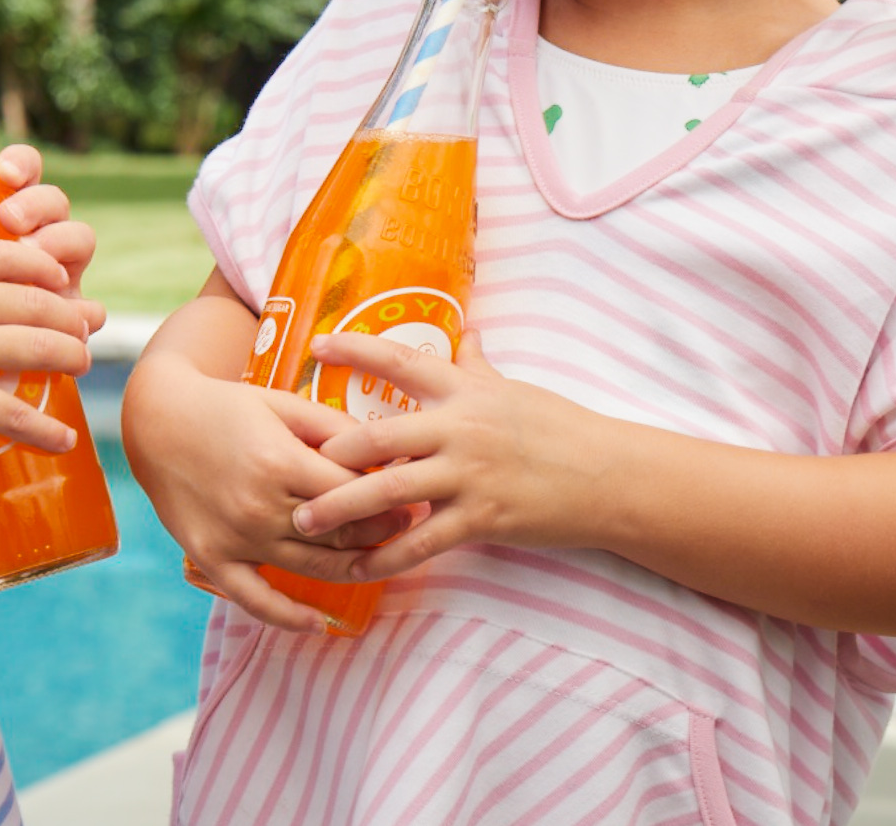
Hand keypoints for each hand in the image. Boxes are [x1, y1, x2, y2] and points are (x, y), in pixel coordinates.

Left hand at [0, 143, 98, 309]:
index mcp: (5, 209)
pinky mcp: (71, 314)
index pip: (24, 169)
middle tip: (10, 220)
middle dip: (36, 204)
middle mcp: (39, 232)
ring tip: (33, 263)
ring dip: (59, 243)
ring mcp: (60, 271)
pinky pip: (92, 307)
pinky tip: (71, 318)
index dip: (21, 163)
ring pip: (80, 237)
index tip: (4, 173)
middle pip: (54, 199)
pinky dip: (86, 312)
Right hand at [0, 238, 104, 458]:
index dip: (42, 269)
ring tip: (82, 366)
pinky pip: (15, 413)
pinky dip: (46, 429)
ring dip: (70, 357)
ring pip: (38, 347)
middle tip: (86, 326)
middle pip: (34, 300)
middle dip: (69, 314)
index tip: (60, 280)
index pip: (5, 257)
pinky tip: (65, 440)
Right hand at [123, 352, 406, 631]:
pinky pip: (255, 600)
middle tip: (405, 528)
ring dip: (351, 570)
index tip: (411, 499)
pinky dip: (287, 617)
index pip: (352, 495)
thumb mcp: (282, 404)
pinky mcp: (212, 559)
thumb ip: (333, 428)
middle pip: (337, 534)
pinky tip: (317, 624)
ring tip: (380, 562)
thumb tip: (384, 454)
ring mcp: (235, 538)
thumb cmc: (226, 407)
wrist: (158, 422)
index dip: (388, 500)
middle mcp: (259, 507)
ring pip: (309, 568)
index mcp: (279, 463)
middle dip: (378, 532)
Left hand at [291, 328, 621, 582]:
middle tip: (286, 465)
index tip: (316, 345)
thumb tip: (466, 328)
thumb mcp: (514, 389)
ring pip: (391, 491)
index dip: (356, 350)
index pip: (401, 362)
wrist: (610, 477)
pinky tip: (360, 567)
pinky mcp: (483, 518)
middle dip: (328, 454)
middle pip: (379, 436)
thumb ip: (478, 364)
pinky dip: (389, 556)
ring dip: (341, 509)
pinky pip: (425, 541)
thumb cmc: (560, 429)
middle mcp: (461, 428)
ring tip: (303, 522)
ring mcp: (471, 475)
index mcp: (465, 391)